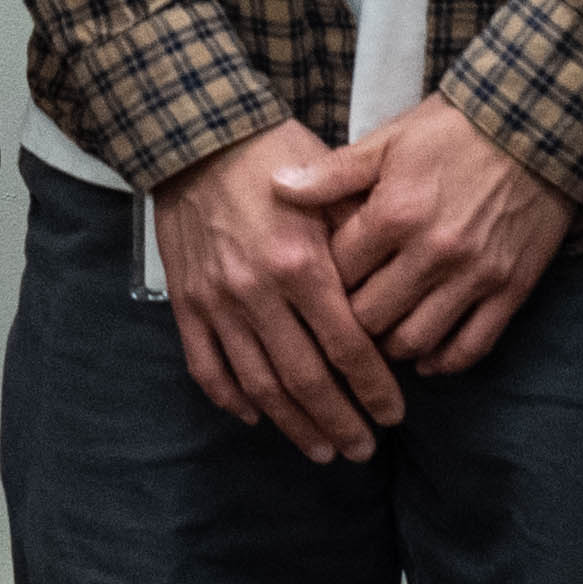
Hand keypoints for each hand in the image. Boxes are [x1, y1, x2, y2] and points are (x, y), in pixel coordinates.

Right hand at [151, 120, 409, 462]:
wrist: (197, 135)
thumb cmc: (272, 155)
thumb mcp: (330, 188)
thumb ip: (361, 242)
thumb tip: (395, 297)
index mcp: (301, 263)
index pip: (347, 347)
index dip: (373, 389)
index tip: (393, 414)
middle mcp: (258, 292)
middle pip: (305, 380)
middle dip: (339, 422)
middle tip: (362, 448)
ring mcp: (218, 302)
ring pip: (258, 386)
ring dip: (292, 425)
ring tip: (321, 449)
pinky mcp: (187, 303)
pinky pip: (207, 367)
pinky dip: (231, 399)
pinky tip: (255, 416)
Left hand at [282, 95, 566, 373]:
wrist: (535, 125)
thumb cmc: (453, 130)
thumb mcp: (388, 140)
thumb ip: (333, 173)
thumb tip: (277, 187)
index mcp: (395, 214)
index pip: (338, 275)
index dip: (320, 284)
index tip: (315, 286)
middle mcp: (432, 253)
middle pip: (371, 318)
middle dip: (349, 323)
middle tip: (342, 320)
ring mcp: (474, 276)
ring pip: (416, 341)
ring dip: (392, 346)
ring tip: (380, 337)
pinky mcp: (510, 290)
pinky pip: (471, 347)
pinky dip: (443, 361)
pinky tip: (426, 358)